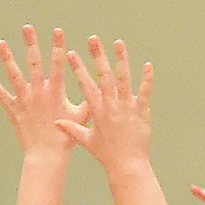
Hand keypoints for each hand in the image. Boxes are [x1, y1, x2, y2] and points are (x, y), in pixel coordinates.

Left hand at [0, 25, 86, 156]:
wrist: (47, 156)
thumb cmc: (65, 139)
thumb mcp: (81, 119)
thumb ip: (89, 102)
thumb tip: (102, 90)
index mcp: (55, 92)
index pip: (58, 65)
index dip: (58, 47)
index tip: (57, 31)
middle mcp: (39, 93)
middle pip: (34, 63)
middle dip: (31, 44)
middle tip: (27, 27)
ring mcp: (25, 101)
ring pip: (14, 75)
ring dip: (7, 58)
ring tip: (1, 43)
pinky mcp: (14, 110)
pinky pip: (2, 95)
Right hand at [58, 37, 151, 169]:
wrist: (126, 165)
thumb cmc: (107, 154)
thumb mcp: (87, 141)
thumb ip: (72, 129)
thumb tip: (57, 123)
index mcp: (97, 110)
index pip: (85, 85)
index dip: (78, 68)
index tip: (71, 53)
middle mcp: (111, 105)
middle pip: (103, 76)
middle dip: (97, 56)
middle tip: (93, 39)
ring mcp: (126, 107)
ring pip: (124, 79)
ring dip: (121, 60)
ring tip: (118, 43)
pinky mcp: (141, 112)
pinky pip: (144, 92)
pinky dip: (147, 79)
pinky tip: (148, 65)